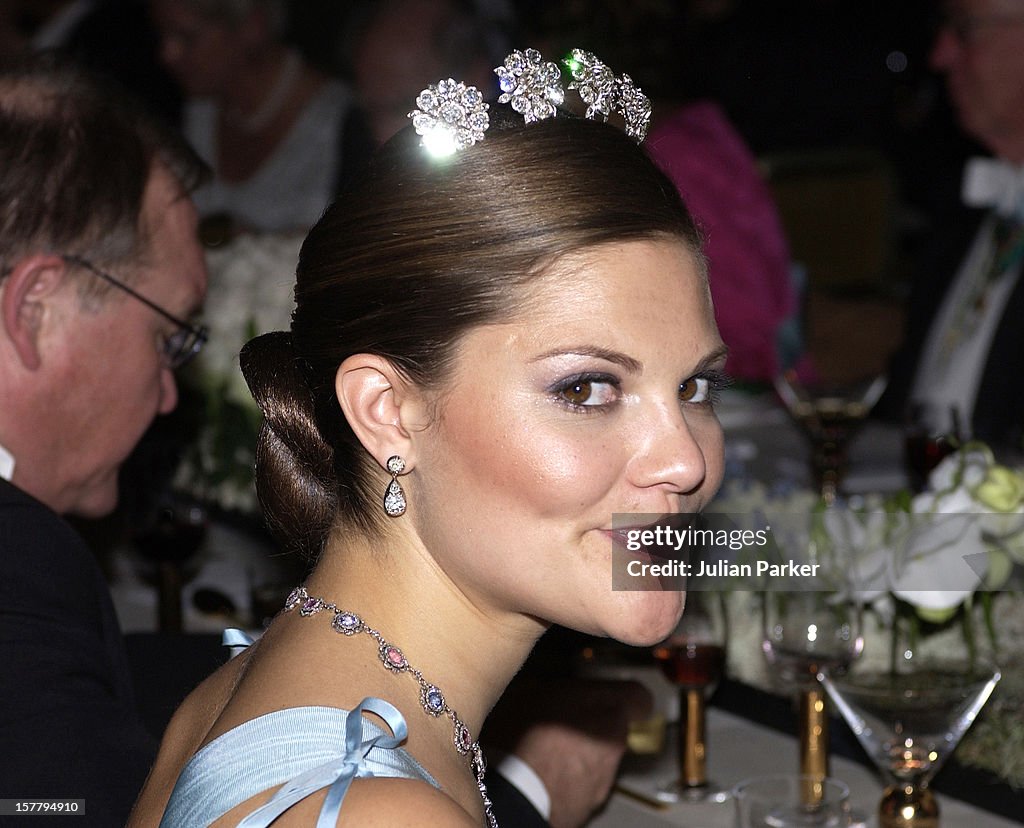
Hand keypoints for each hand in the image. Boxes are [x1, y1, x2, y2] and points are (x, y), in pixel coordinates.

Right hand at [486, 677, 651, 827]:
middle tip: (563, 719)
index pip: (639, 697)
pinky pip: (584, 783)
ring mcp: (604, 776)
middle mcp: (613, 742)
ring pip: (599, 757)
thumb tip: (546, 688)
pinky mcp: (590, 803)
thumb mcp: (530, 690)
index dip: (626, 696)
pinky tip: (543, 771)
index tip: (612, 694)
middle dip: (592, 723)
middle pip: (615, 727)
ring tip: (545, 748)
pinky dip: (570, 778)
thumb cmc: (522, 738)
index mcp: (608, 706)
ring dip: (580, 752)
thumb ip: (555, 687)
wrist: (514, 790)